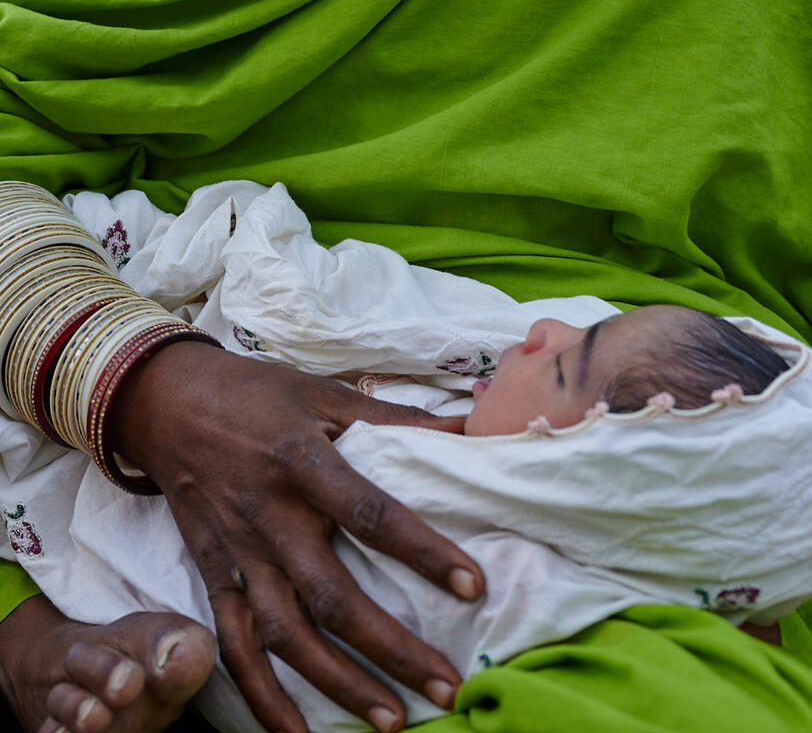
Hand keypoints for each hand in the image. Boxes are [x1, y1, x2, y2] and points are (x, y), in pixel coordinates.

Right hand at [108, 342, 483, 732]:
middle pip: (332, 596)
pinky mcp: (214, 578)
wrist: (169, 404)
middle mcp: (270, 516)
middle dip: (392, 648)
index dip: (422, 552)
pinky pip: (236, 649)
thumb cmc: (259, 395)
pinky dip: (263, 699)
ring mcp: (239, 555)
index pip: (370, 514)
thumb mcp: (325, 393)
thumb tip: (474, 424)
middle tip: (447, 686)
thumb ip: (398, 418)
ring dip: (339, 685)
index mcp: (302, 461)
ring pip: (287, 635)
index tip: (473, 586)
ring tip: (394, 718)